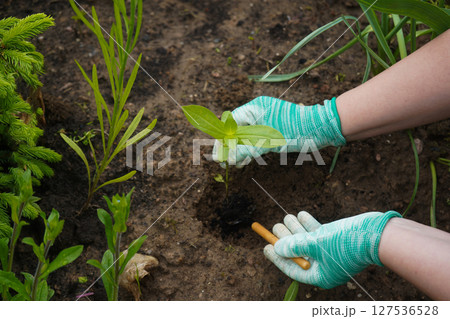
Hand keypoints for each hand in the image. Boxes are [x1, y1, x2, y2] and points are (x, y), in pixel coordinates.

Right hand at [212, 96, 345, 166]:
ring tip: (233, 163)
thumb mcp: (268, 142)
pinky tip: (243, 160)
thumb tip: (227, 159)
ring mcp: (265, 120)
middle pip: (237, 128)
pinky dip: (249, 148)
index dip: (222, 138)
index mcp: (255, 108)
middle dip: (229, 145)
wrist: (321, 128)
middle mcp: (258, 112)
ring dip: (238, 149)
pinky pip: (256, 138)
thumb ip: (246, 150)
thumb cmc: (295, 131)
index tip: (217, 153)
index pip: (231, 122)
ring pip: (246, 135)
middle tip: (222, 161)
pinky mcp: (272, 129)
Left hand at [263, 210, 400, 288]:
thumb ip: (295, 246)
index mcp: (321, 275)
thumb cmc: (346, 244)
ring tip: (285, 217)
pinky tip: (301, 215)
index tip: (266, 246)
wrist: (376, 234)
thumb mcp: (316, 245)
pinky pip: (318, 233)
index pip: (294, 269)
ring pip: (307, 240)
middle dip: (286, 239)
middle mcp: (325, 265)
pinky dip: (309, 224)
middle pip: (299, 252)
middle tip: (274, 227)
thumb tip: (277, 247)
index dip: (278, 258)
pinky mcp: (335, 238)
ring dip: (296, 229)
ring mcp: (330, 251)